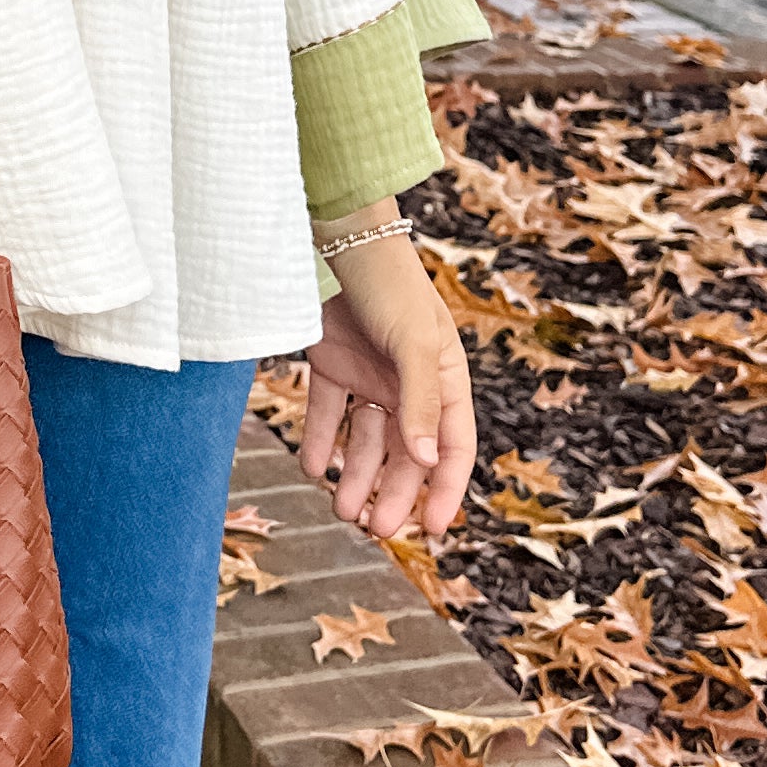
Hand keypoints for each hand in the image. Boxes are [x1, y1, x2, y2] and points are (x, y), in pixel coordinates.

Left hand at [300, 235, 474, 545]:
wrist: (338, 237)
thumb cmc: (391, 285)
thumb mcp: (415, 344)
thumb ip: (421, 403)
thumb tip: (430, 462)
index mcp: (446, 379)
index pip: (454, 446)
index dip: (446, 488)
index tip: (432, 528)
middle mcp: (410, 383)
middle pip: (407, 453)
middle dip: (393, 492)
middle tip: (375, 529)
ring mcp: (370, 375)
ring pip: (366, 441)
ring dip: (356, 476)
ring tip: (340, 508)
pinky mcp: (331, 365)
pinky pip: (327, 414)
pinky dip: (320, 441)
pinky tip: (312, 467)